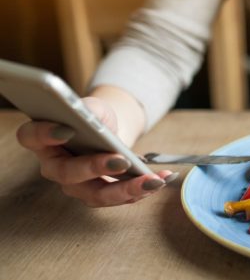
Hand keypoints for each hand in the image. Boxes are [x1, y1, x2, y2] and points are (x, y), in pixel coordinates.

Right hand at [16, 97, 175, 206]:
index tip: (67, 130)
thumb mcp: (94, 107)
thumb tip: (93, 119)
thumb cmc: (95, 117)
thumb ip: (90, 111)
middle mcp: (55, 167)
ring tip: (152, 180)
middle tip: (121, 161)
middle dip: (95, 168)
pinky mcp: (100, 194)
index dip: (45, 134)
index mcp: (43, 140)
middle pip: (68, 173)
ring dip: (127, 189)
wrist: (109, 132)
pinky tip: (163, 179)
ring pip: (97, 194)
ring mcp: (77, 185)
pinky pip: (120, 197)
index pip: (31, 137)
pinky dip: (143, 189)